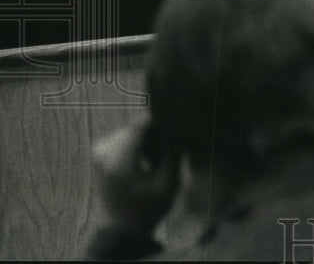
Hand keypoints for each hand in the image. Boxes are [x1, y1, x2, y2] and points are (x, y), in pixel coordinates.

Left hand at [91, 118, 179, 233]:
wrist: (120, 228)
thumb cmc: (148, 209)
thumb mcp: (169, 183)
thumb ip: (172, 152)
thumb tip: (175, 127)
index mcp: (119, 162)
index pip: (140, 125)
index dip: (160, 123)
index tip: (175, 131)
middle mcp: (104, 153)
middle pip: (135, 127)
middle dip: (154, 133)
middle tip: (168, 151)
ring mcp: (99, 152)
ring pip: (130, 130)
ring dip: (146, 139)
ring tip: (156, 159)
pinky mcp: (99, 153)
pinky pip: (123, 136)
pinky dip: (137, 143)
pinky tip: (146, 160)